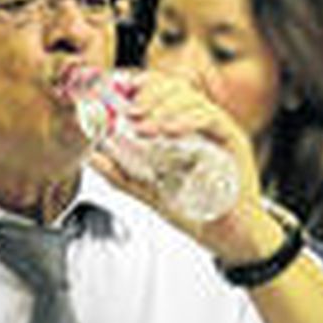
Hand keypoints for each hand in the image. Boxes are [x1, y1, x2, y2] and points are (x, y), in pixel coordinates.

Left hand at [86, 70, 274, 255]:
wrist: (227, 237)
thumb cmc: (195, 211)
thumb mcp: (147, 191)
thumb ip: (119, 173)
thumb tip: (89, 157)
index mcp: (181, 127)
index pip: (160, 91)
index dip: (138, 85)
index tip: (115, 90)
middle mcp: (200, 123)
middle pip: (175, 88)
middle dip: (147, 94)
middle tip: (125, 111)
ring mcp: (218, 130)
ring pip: (191, 99)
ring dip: (161, 108)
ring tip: (140, 125)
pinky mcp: (233, 141)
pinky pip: (210, 119)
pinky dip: (185, 120)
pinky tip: (166, 130)